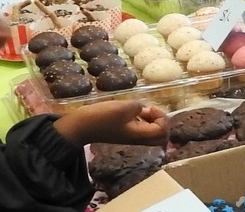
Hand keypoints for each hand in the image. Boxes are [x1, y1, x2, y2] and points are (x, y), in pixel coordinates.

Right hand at [53, 101, 168, 147]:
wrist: (81, 126)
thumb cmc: (101, 118)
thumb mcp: (122, 108)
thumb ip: (138, 106)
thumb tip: (142, 108)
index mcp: (139, 135)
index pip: (163, 131)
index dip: (162, 117)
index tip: (149, 107)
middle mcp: (138, 138)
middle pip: (161, 136)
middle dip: (161, 121)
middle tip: (151, 110)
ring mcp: (131, 135)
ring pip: (152, 131)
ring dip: (152, 119)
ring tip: (141, 108)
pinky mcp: (124, 130)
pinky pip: (142, 127)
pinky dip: (143, 118)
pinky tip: (132, 110)